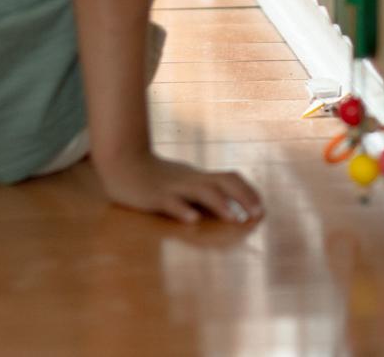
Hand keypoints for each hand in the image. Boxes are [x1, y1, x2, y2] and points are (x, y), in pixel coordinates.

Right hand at [98, 153, 264, 224]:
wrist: (121, 162)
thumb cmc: (154, 176)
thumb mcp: (183, 182)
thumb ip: (204, 192)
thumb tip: (231, 208)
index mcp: (198, 177)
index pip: (230, 178)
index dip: (248, 191)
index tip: (262, 209)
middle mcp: (190, 179)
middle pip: (222, 181)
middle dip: (243, 196)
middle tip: (257, 214)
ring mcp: (172, 187)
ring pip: (200, 191)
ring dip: (219, 203)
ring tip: (233, 217)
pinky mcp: (154, 196)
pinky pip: (170, 202)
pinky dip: (183, 210)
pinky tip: (193, 220)